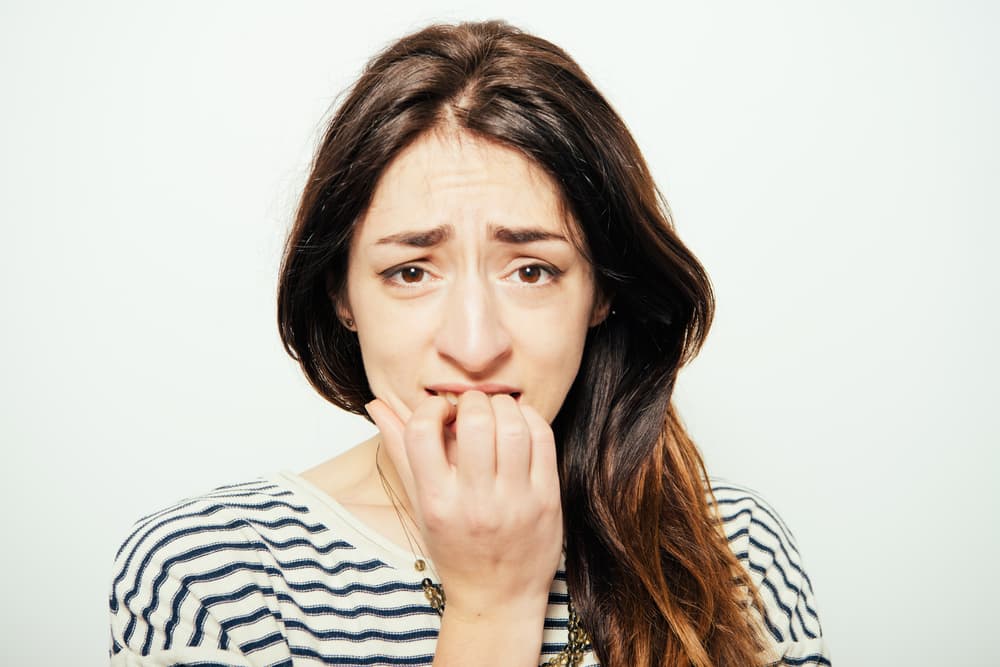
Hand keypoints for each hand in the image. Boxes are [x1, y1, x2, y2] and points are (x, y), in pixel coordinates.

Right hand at [365, 391, 562, 618]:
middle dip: (472, 400)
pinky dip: (530, 418)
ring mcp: (514, 501)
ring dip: (503, 406)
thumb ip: (400, 449)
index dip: (431, 407)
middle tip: (472, 408)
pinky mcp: (547, 500)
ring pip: (513, 426)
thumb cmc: (455, 549)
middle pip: (475, 421)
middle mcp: (474, 501)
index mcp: (436, 501)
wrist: (498, 599)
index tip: (440, 412)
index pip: (422, 430)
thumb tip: (375, 403)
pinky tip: (519, 423)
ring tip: (496, 412)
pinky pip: (543, 440)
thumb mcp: (421, 504)